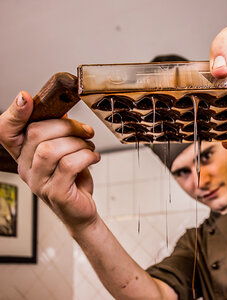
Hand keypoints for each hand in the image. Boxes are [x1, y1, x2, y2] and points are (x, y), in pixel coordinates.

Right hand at [0, 92, 100, 229]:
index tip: (27, 98)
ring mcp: (38, 182)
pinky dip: (87, 157)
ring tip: (89, 148)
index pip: (6, 131)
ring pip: (51, 150)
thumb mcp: (65, 151)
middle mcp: (25, 167)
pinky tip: (94, 158)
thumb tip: (62, 110)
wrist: (81, 209)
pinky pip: (69, 165)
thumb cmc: (73, 178)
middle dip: (67, 126)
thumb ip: (59, 133)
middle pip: (35, 134)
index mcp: (24, 154)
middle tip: (86, 131)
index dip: (14, 113)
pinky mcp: (55, 192)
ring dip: (78, 143)